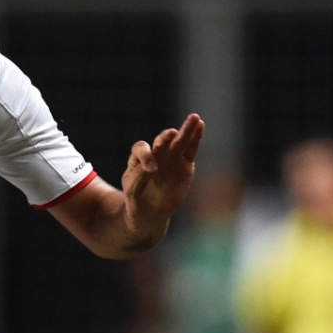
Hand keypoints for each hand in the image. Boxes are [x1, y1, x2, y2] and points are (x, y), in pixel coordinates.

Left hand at [121, 114, 205, 238]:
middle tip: (171, 134)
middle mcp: (156, 155)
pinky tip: (200, 126)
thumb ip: (139, 178)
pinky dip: (195, 138)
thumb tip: (153, 168)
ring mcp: (171, 158)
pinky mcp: (185, 165)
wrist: (150, 214)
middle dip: (166, 138)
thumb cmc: (136, 201)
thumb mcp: (132, 192)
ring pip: (179, 141)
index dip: (146, 155)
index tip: (151, 170)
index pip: (141, 149)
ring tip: (194, 118)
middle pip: (161, 141)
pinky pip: (191, 149)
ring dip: (186, 129)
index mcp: (138, 158)